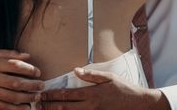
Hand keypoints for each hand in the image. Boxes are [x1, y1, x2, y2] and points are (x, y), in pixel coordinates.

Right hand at [0, 50, 43, 109]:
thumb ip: (9, 54)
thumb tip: (28, 56)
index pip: (14, 66)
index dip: (29, 69)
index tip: (37, 72)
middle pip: (15, 83)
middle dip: (31, 85)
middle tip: (41, 85)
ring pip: (11, 97)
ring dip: (27, 98)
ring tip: (36, 96)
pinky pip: (3, 107)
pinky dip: (16, 109)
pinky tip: (26, 108)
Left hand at [41, 68, 169, 109]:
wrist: (139, 105)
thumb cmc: (124, 89)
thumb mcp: (108, 77)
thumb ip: (91, 75)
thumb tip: (75, 70)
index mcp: (91, 94)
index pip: (67, 95)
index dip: (52, 95)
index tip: (42, 94)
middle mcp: (90, 107)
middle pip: (65, 108)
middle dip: (49, 106)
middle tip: (37, 104)